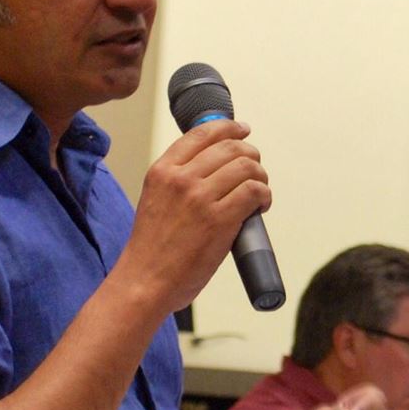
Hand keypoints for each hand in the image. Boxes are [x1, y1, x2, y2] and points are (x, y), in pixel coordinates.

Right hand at [113, 119, 269, 315]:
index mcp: (163, 171)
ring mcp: (201, 198)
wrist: (144, 281)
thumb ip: (177, 180)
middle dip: (250, 155)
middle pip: (230, 147)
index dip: (229, 128)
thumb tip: (213, 168)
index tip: (243, 131)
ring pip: (247, 167)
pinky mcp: (219, 220)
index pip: (202, 134)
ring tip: (259, 192)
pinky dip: (264, 196)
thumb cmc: (151, 249)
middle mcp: (181, 179)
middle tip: (255, 170)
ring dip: (260, 177)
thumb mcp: (155, 200)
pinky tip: (260, 207)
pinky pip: (254, 191)